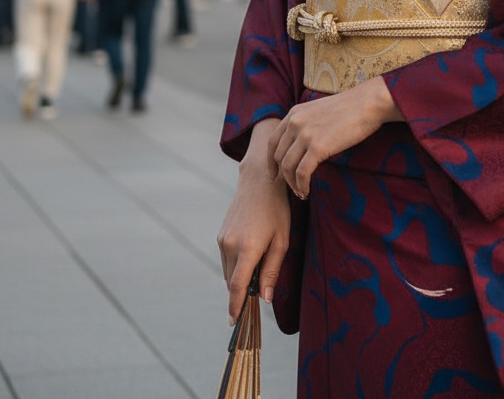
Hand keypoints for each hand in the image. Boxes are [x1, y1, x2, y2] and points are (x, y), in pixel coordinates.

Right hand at [217, 119, 290, 323]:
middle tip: (255, 299)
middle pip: (232, 281)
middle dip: (240, 293)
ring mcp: (222, 240)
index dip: (235, 307)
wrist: (259, 180)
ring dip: (238, 279)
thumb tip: (265, 298)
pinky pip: (226, 259)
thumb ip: (272, 270)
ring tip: (256, 274)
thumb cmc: (277, 209)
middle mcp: (229, 245)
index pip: (237, 286)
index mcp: (247, 248)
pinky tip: (250, 258)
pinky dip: (235, 266)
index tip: (235, 322)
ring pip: (227, 271)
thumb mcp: (282, 240)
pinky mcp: (220, 234)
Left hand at [269, 77, 400, 199]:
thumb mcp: (320, 110)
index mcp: (294, 113)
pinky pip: (302, 173)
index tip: (276, 174)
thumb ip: (307, 123)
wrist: (368, 103)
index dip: (271, 161)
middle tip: (292, 187)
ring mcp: (305, 135)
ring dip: (292, 184)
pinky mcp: (317, 147)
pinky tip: (307, 191)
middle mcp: (295, 123)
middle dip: (282, 175)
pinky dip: (302, 185)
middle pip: (278, 156)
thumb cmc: (351, 108)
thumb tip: (302, 145)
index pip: (272, 141)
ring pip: (288, 167)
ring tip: (301, 192)